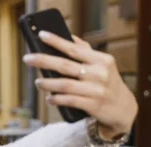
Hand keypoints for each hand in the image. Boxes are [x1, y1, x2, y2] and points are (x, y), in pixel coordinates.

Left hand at [23, 31, 137, 139]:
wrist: (123, 108)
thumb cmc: (107, 82)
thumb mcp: (102, 64)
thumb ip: (86, 52)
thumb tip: (67, 38)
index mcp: (101, 59)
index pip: (74, 48)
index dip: (56, 41)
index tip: (41, 35)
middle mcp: (99, 73)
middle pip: (65, 65)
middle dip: (43, 61)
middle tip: (28, 58)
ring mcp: (96, 90)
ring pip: (65, 85)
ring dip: (47, 83)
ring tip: (38, 82)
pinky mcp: (93, 105)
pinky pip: (69, 100)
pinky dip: (56, 99)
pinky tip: (49, 98)